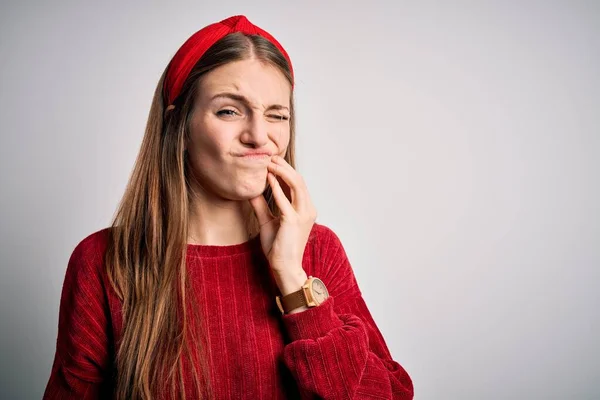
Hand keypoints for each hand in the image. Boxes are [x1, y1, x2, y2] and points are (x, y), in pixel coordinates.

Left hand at [249, 155, 316, 274]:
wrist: (284, 267)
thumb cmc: (278, 247)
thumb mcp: (267, 221)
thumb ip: (261, 205)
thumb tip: (251, 191)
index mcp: (304, 209)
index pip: (296, 184)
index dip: (284, 170)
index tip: (270, 161)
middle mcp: (307, 209)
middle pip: (298, 180)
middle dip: (284, 166)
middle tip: (268, 156)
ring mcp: (303, 214)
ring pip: (296, 184)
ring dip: (282, 171)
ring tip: (268, 163)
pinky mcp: (293, 221)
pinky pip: (285, 199)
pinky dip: (276, 187)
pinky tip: (267, 178)